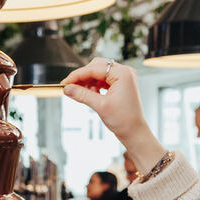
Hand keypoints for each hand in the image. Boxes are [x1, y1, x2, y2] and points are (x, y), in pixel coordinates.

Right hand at [61, 59, 167, 178]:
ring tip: (80, 92)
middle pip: (97, 67)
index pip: (94, 69)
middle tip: (70, 87)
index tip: (65, 82)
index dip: (77, 75)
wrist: (134, 132)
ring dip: (88, 81)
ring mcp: (124, 78)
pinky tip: (90, 94)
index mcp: (122, 73)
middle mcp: (125, 72)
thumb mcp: (100, 106)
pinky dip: (95, 85)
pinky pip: (104, 80)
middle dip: (83, 76)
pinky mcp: (121, 84)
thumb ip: (82, 95)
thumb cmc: (123, 120)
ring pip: (99, 73)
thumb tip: (67, 89)